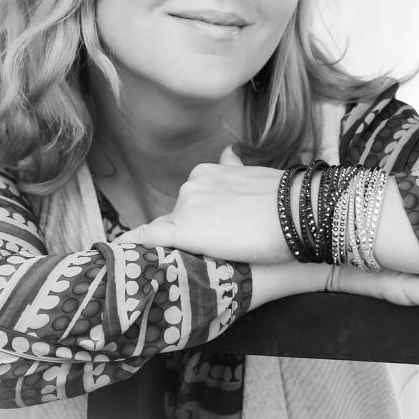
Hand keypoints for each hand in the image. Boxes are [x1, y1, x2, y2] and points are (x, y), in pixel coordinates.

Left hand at [118, 147, 292, 262]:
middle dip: (190, 238)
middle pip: (179, 219)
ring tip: (185, 264)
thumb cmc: (286, 200)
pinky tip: (120, 254)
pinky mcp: (183, 229)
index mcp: (209, 172)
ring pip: (167, 234)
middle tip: (211, 257)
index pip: (193, 203)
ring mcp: (186, 205)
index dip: (199, 223)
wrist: (298, 211)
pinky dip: (133, 246)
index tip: (201, 236)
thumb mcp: (255, 176)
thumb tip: (229, 153)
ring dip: (173, 248)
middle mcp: (193, 183)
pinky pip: (147, 238)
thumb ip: (235, 169)